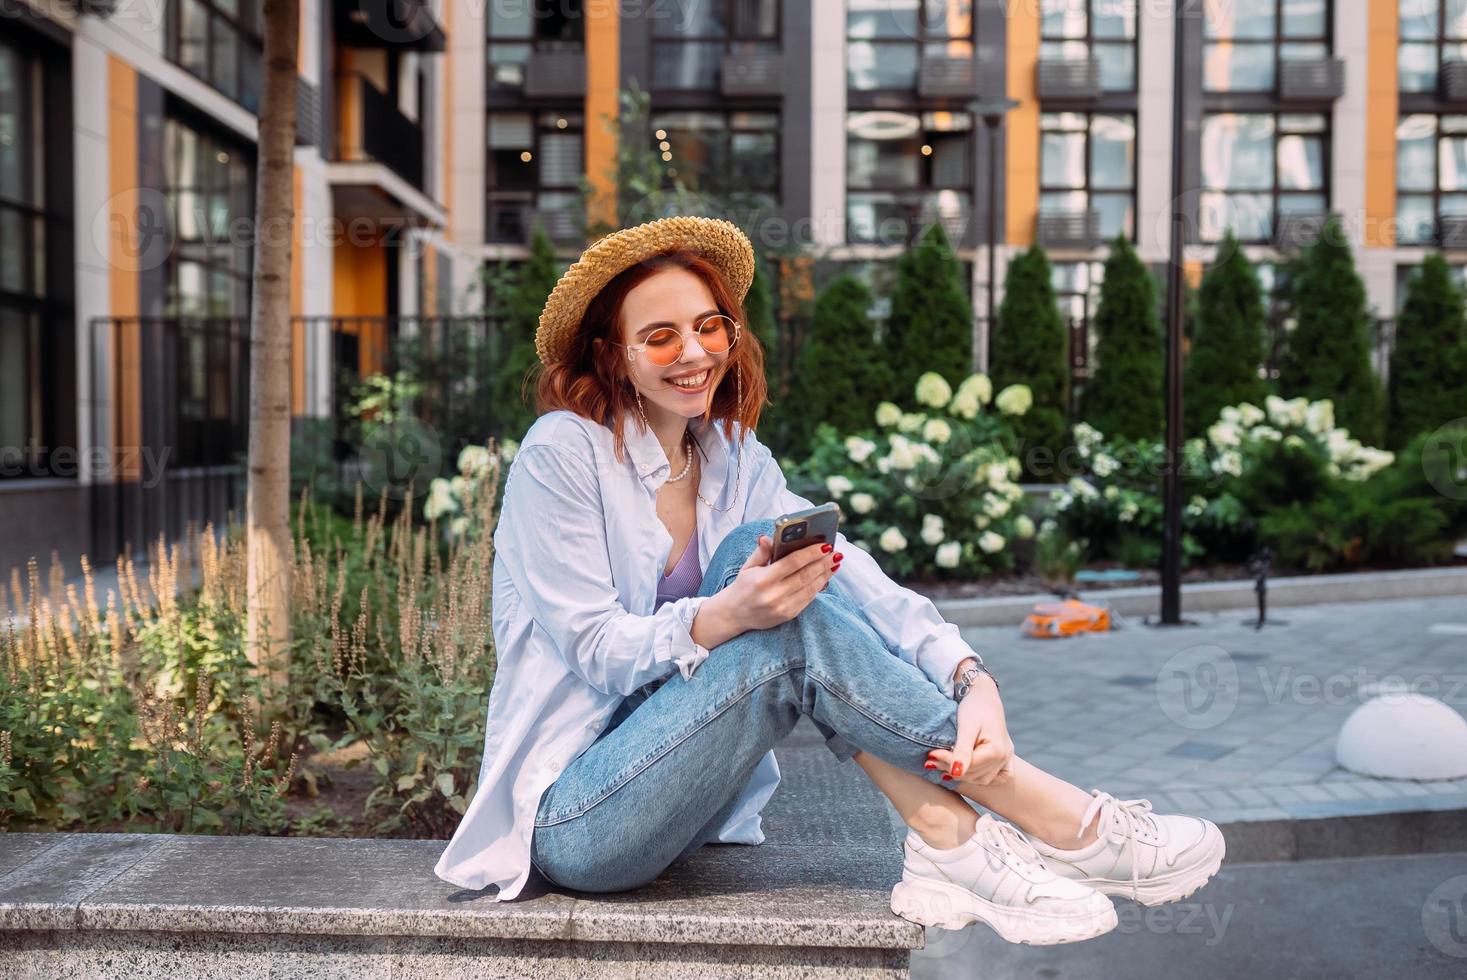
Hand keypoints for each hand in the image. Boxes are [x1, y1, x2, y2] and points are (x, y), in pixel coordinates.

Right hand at [719, 534, 840, 631]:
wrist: (733, 615)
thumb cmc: (742, 586)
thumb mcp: (748, 567)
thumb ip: (761, 552)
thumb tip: (769, 537)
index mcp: (762, 579)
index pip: (792, 563)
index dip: (811, 553)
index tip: (825, 545)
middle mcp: (773, 594)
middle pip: (805, 575)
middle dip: (823, 563)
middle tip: (836, 552)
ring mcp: (782, 607)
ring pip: (810, 588)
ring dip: (825, 574)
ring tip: (835, 563)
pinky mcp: (788, 615)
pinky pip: (808, 599)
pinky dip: (818, 587)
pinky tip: (825, 577)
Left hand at [925, 674, 1014, 787]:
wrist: (983, 694)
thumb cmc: (974, 706)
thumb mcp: (966, 727)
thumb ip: (962, 751)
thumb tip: (956, 773)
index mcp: (997, 750)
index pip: (969, 766)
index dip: (948, 762)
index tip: (930, 755)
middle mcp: (1005, 757)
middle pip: (974, 774)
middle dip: (950, 768)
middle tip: (931, 759)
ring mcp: (1006, 758)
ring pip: (981, 779)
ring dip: (961, 775)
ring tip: (941, 764)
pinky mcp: (1003, 757)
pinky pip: (995, 778)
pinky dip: (978, 777)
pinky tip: (962, 773)